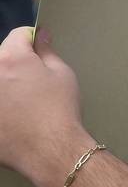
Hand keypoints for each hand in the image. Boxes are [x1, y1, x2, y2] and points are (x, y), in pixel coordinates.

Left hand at [0, 27, 91, 186]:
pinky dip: (4, 107)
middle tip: (35, 83)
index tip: (39, 49)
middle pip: (3, 58)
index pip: (18, 36)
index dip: (34, 41)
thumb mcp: (63, 75)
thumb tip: (41, 38)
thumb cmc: (59, 113)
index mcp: (10, 58)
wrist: (49, 150)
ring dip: (8, 86)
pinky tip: (14, 118)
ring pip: (0, 82)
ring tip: (24, 104)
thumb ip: (47, 51)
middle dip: (17, 65)